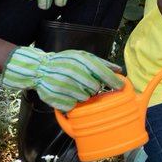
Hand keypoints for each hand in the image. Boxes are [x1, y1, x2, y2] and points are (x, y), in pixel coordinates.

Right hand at [1, 46, 122, 111]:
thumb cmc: (64, 62)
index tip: (121, 86)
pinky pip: (73, 106)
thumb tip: (119, 70)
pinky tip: (67, 94)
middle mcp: (72, 73)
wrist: (40, 69)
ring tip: (75, 87)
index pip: (103, 73)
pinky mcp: (57, 99)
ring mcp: (64, 87)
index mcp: (80, 61)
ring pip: (85, 98)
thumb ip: (100, 63)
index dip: (114, 81)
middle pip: (95, 88)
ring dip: (83, 95)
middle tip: (86, 83)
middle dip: (94, 87)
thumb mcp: (81, 56)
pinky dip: (73, 102)